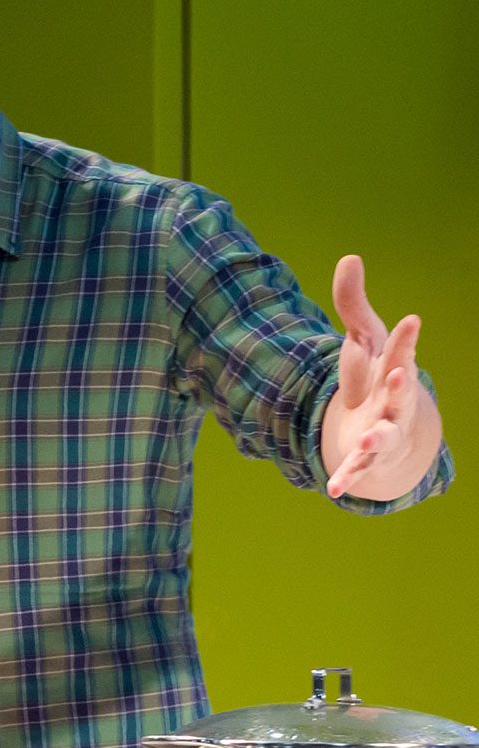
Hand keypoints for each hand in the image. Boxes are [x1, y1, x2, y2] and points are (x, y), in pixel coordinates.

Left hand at [321, 255, 440, 499]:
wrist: (387, 422)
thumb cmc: (376, 374)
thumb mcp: (363, 337)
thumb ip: (353, 301)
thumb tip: (350, 257)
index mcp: (394, 370)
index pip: (401, 351)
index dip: (407, 338)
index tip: (412, 319)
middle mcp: (394, 402)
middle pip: (399, 394)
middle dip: (400, 385)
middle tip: (400, 373)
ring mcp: (383, 430)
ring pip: (383, 435)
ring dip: (375, 438)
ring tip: (364, 441)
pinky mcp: (366, 454)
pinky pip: (357, 469)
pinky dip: (347, 479)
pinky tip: (334, 490)